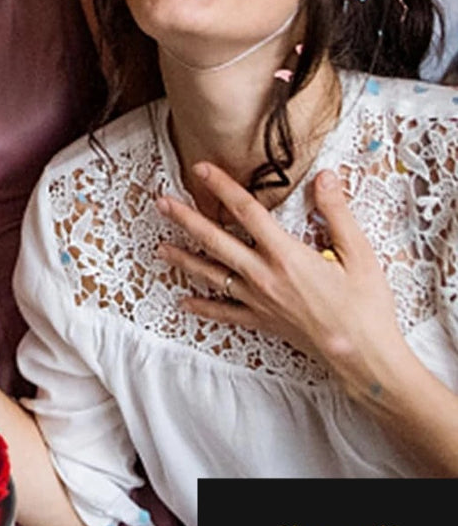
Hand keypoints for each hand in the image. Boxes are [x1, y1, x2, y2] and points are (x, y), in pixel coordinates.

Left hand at [155, 164, 407, 396]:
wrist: (363, 355)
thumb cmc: (365, 306)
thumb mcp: (360, 253)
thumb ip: (337, 213)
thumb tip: (324, 178)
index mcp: (287, 255)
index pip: (247, 212)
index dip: (223, 188)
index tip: (202, 170)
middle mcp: (264, 276)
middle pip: (216, 241)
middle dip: (186, 220)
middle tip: (162, 204)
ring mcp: (258, 300)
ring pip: (212, 275)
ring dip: (184, 259)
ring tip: (160, 247)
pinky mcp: (261, 321)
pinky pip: (224, 312)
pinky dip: (203, 306)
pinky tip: (184, 302)